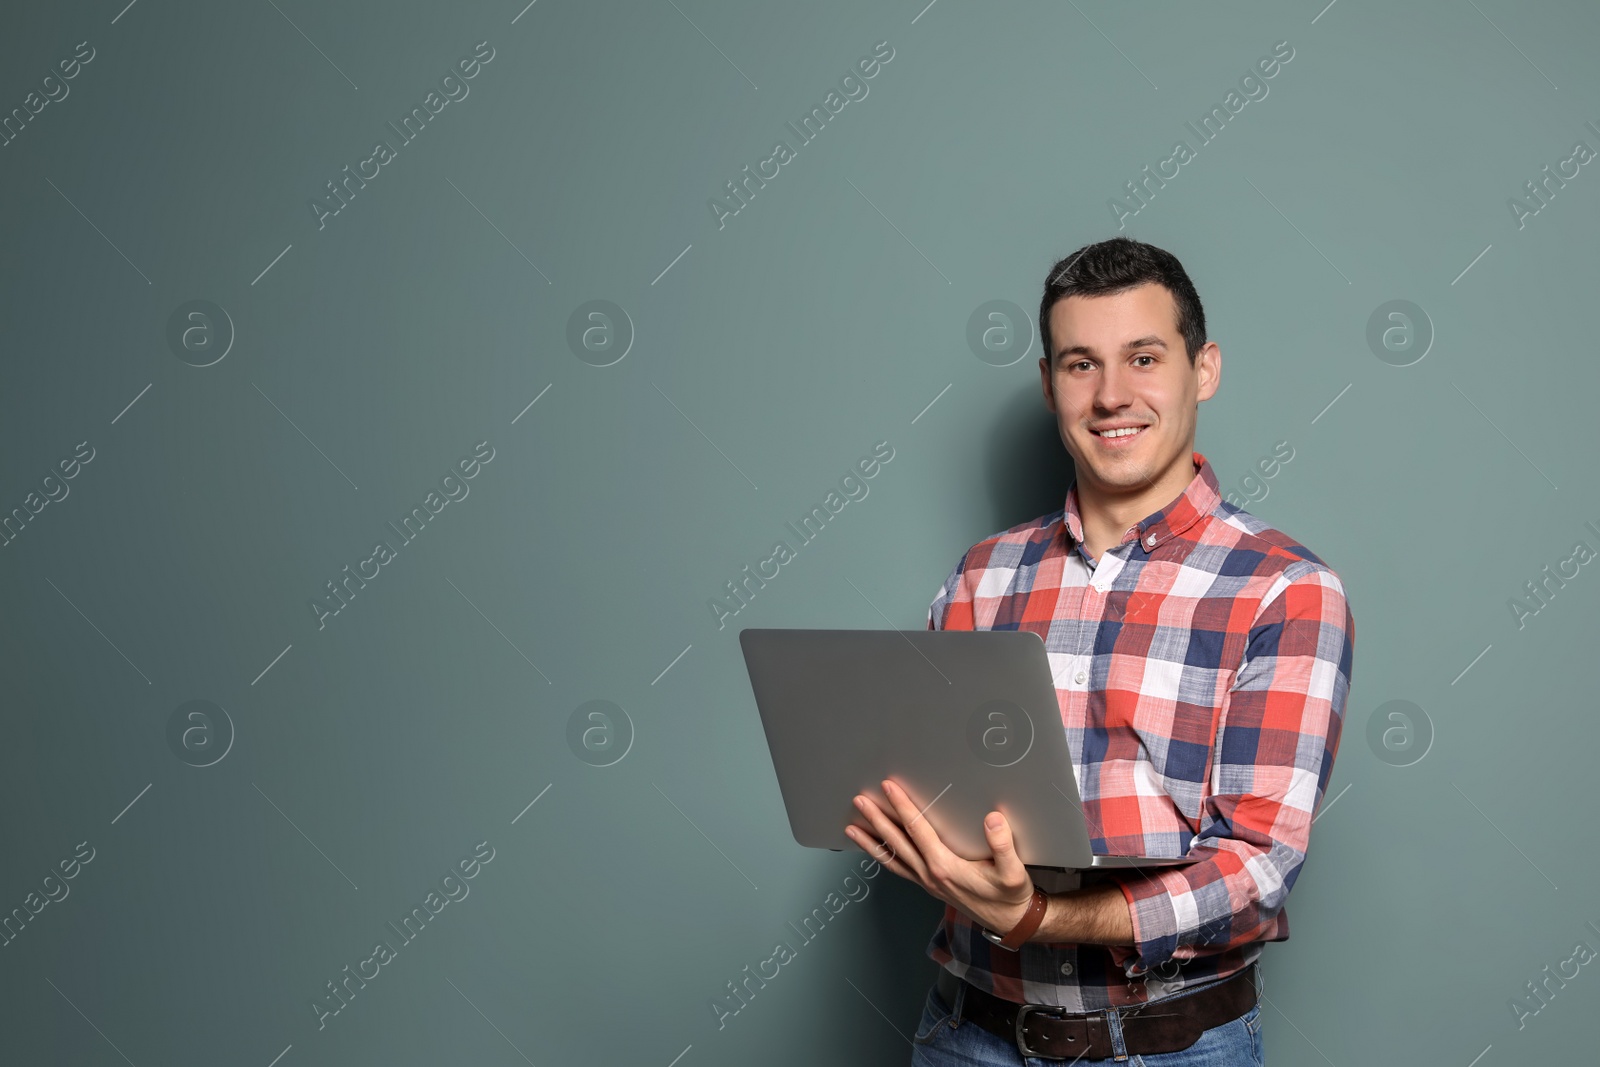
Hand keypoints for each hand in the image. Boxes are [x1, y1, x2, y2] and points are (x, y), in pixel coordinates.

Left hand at [846, 778, 1037, 935]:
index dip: (902, 807)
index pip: (918, 830)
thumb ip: (1003, 845)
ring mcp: (927, 881)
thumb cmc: (1010, 896)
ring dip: (871, 842)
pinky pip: (899, 869)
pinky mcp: (929, 885)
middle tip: (860, 800)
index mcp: (945, 867)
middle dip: (876, 819)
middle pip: (897, 842)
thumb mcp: (1013, 872)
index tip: (889, 788)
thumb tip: (993, 818)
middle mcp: (930, 874)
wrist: (1010, 921)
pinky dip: (883, 857)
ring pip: (892, 858)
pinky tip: (876, 850)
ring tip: (852, 828)